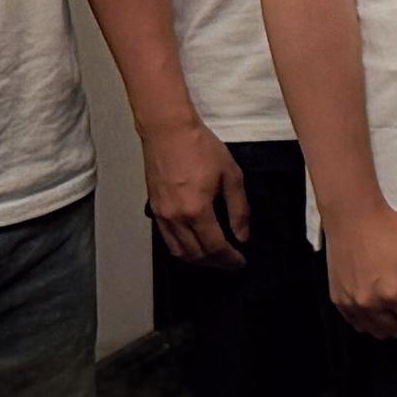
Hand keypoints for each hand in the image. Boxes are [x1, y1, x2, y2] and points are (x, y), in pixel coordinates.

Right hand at [142, 121, 251, 267]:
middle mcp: (176, 218)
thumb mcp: (232, 175)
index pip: (215, 247)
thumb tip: (242, 235)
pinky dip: (182, 249)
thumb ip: (239, 209)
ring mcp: (162, 215)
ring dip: (198, 260)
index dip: (230, 259)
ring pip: (179, 251)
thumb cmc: (201, 148)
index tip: (241, 262)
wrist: (169, 132)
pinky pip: (167, 239)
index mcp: (197, 210)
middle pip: (196, 254)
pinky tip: (194, 245)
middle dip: (216, 263)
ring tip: (215, 258)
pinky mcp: (154, 209)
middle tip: (231, 263)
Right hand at [322, 202, 396, 337]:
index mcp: (395, 294)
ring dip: (390, 321)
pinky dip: (370, 319)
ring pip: (378, 332)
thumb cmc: (391, 231)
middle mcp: (371, 305)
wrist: (353, 216)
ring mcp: (351, 304)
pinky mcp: (337, 300)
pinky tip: (374, 296)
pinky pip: (358, 324)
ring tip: (390, 293)